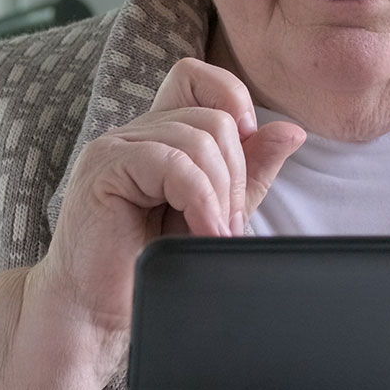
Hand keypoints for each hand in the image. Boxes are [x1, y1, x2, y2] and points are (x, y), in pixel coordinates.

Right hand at [28, 57, 305, 380]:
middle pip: (214, 118)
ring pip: (198, 140)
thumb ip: (249, 171)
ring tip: (211, 235)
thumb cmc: (148, 267)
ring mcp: (115, 145)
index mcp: (158, 136)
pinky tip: (201, 232)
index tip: (245, 157)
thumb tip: (291, 131)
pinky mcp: (104, 167)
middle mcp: (135, 132)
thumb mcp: (214, 214)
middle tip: (226, 226)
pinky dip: (200, 202)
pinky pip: (172, 164)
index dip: (231, 100)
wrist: (98, 312)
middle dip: (236, 176)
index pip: (196, 77)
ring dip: (219, 195)